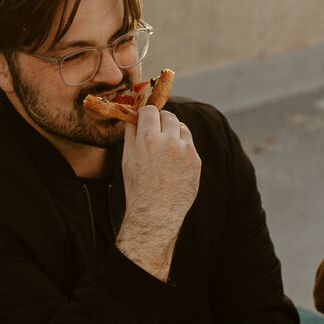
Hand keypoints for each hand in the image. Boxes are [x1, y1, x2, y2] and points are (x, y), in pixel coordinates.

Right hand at [116, 106, 200, 279]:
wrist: (156, 213)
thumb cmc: (137, 188)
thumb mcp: (127, 159)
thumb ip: (130, 134)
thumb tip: (132, 118)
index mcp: (148, 138)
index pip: (150, 111)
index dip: (147, 113)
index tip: (145, 118)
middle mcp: (169, 141)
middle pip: (169, 116)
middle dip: (162, 120)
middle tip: (157, 130)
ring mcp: (186, 151)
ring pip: (182, 128)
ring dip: (174, 132)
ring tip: (166, 146)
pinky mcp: (196, 161)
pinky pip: (190, 145)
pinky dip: (182, 148)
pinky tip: (174, 161)